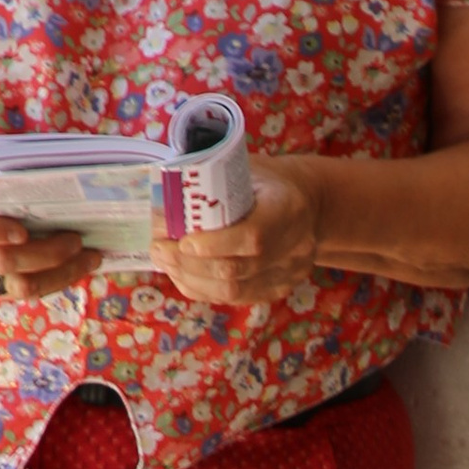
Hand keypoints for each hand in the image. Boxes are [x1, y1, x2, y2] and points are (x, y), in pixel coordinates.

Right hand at [0, 178, 93, 303]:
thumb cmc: (0, 188)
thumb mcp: (0, 174)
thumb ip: (14, 169)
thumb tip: (40, 160)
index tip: (21, 234)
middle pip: (2, 260)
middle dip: (46, 254)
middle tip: (77, 240)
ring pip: (22, 286)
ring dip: (62, 273)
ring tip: (91, 258)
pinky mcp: (3, 290)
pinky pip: (35, 292)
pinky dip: (62, 279)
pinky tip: (82, 266)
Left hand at [149, 158, 321, 305]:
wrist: (309, 204)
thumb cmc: (267, 181)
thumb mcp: (246, 169)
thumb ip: (214, 183)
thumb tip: (162, 202)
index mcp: (288, 208)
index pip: (253, 237)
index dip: (214, 245)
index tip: (181, 240)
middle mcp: (295, 247)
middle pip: (236, 270)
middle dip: (189, 263)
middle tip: (158, 248)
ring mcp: (289, 274)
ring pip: (232, 291)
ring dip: (190, 278)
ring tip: (164, 261)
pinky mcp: (278, 290)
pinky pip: (235, 299)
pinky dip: (202, 289)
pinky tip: (182, 275)